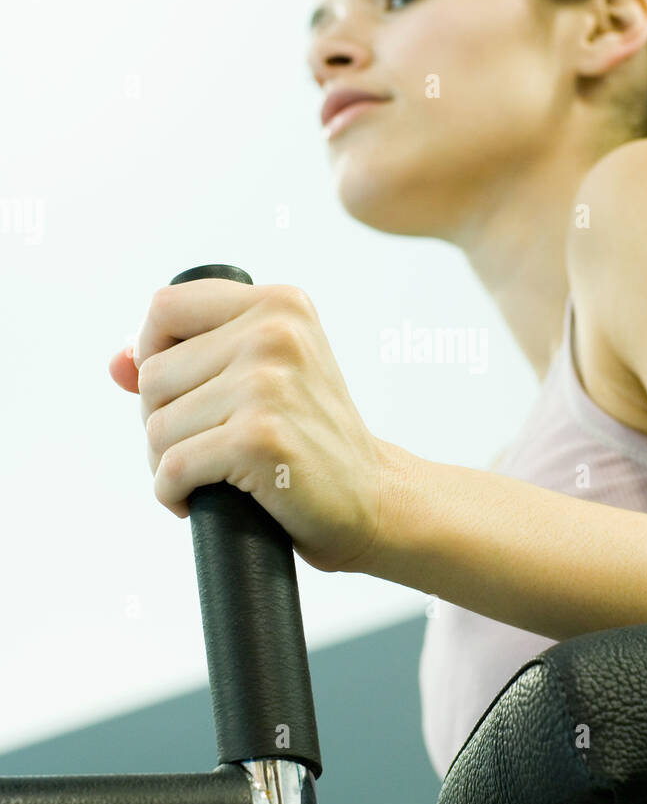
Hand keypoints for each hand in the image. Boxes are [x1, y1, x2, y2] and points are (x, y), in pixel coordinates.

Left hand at [108, 280, 385, 573]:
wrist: (373, 498)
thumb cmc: (310, 438)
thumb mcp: (262, 376)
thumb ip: (190, 357)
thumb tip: (116, 363)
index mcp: (279, 304)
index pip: (165, 308)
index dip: (153, 353)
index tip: (182, 392)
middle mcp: (275, 333)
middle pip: (153, 375)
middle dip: (162, 420)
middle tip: (207, 444)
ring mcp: (267, 385)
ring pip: (157, 427)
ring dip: (168, 464)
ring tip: (211, 473)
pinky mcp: (258, 439)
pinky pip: (172, 468)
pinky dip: (173, 494)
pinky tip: (200, 499)